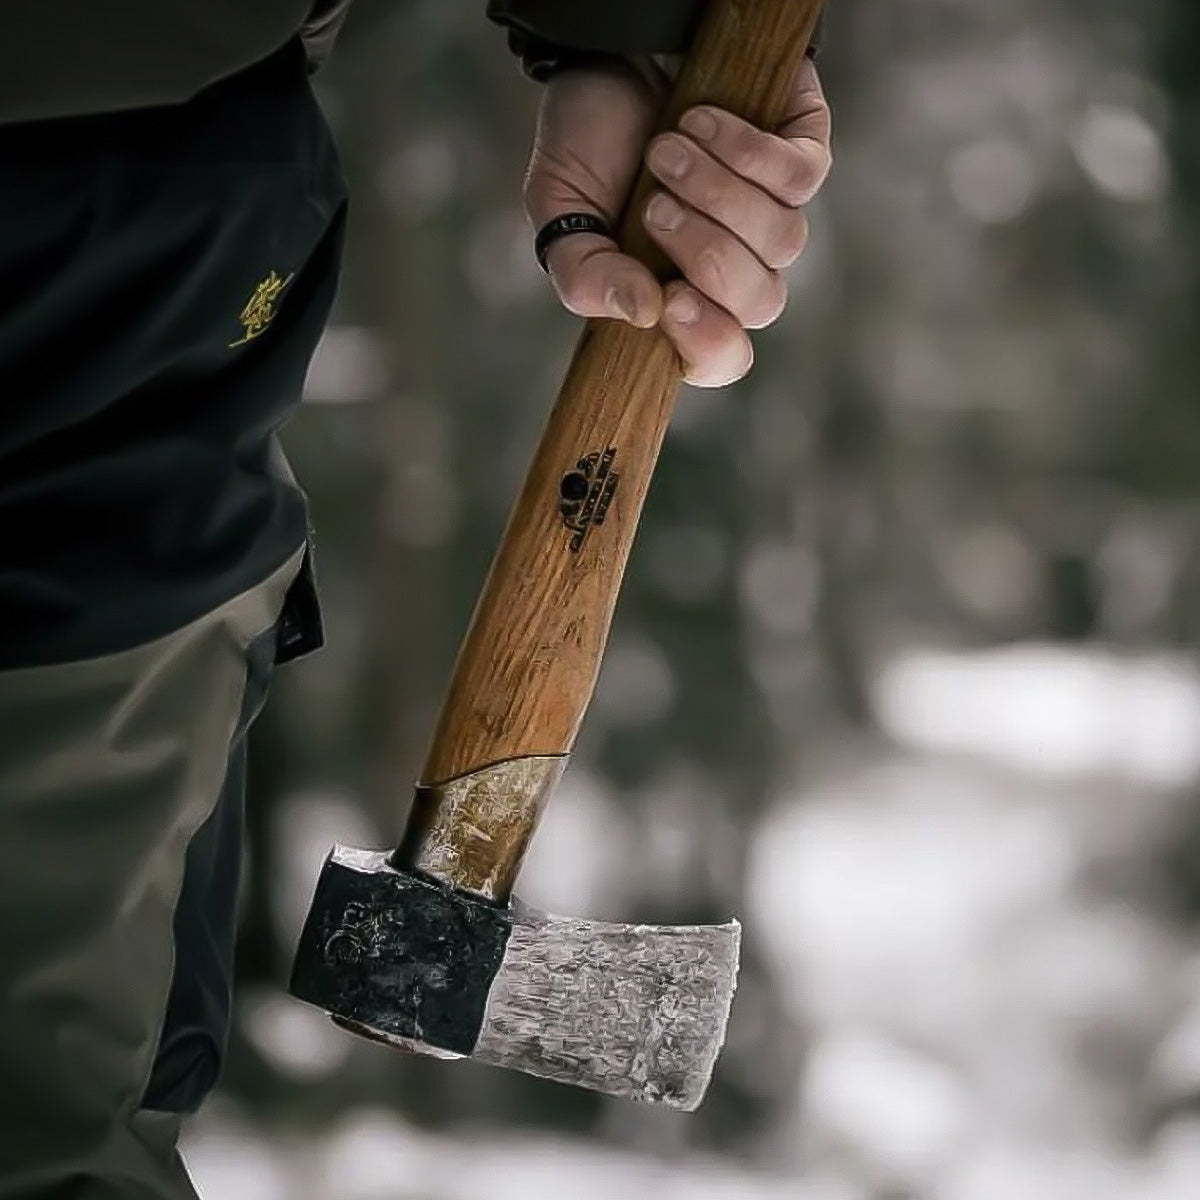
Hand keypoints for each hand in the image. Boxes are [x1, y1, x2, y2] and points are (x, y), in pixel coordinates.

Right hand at [523, 57, 831, 386]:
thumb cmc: (588, 145)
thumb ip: (584, 277)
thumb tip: (642, 314)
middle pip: (760, 304)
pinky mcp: (800, 154)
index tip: (671, 303)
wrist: (606, 54)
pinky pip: (799, 176)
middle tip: (654, 205)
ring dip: (717, 193)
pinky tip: (700, 120)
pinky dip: (745, 150)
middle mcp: (736, 267)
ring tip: (665, 150)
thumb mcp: (561, 216)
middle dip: (705, 253)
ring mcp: (773, 214)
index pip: (721, 357)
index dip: (708, 344)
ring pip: (782, 241)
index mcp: (681, 298)